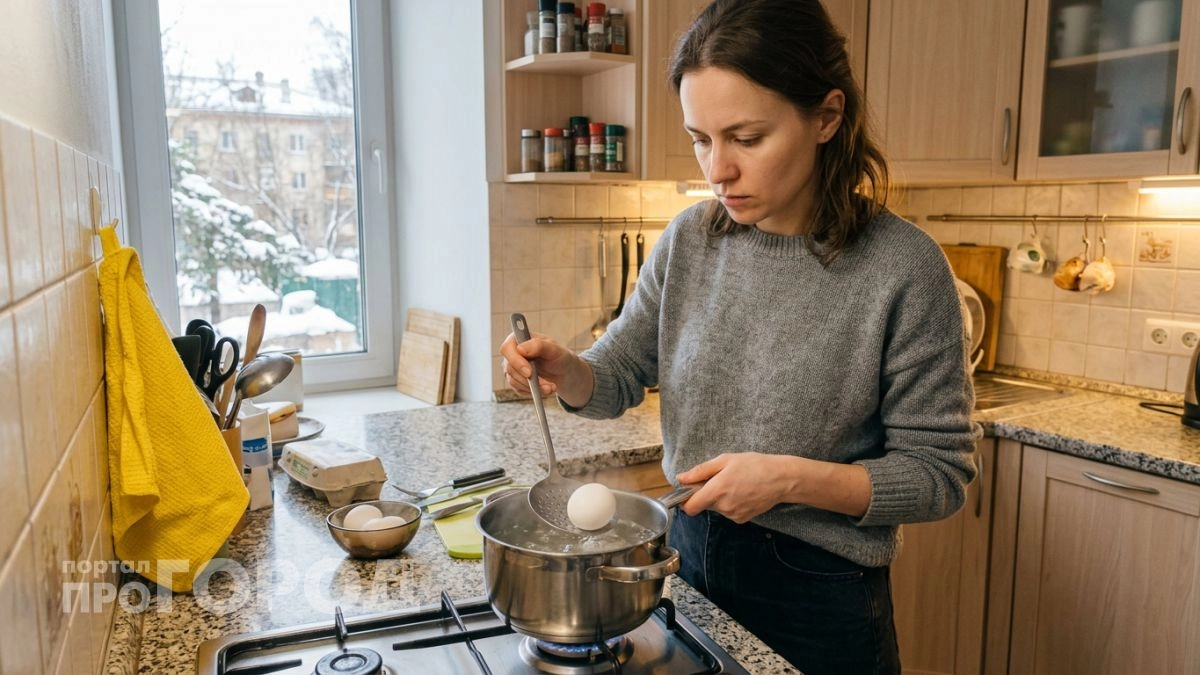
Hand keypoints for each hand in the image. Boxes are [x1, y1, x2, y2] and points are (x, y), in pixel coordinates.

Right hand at [500, 331, 591, 404]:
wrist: (563, 371)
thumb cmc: (559, 356)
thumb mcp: (554, 349)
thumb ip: (538, 345)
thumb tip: (520, 349)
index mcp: (518, 339)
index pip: (507, 349)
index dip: (515, 361)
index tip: (529, 372)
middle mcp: (512, 353)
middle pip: (510, 368)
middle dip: (529, 380)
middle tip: (547, 386)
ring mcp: (512, 368)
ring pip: (514, 381)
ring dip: (534, 388)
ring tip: (551, 388)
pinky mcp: (515, 380)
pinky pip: (519, 389)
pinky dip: (533, 391)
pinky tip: (545, 389)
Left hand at [675, 453, 789, 522]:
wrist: (781, 479)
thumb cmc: (754, 465)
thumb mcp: (725, 460)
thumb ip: (700, 471)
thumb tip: (681, 478)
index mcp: (717, 490)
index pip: (690, 507)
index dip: (685, 500)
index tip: (689, 491)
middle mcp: (724, 506)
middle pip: (704, 505)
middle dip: (707, 493)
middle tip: (722, 479)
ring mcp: (733, 515)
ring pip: (717, 508)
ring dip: (720, 498)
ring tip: (736, 484)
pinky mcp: (742, 519)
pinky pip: (729, 512)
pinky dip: (731, 503)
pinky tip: (743, 492)